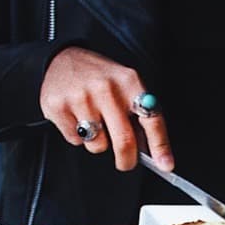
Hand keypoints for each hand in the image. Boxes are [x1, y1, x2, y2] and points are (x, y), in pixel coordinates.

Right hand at [39, 47, 173, 171]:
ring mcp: (81, 97)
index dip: (160, 146)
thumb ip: (137, 116)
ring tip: (93, 123)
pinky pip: (75, 140)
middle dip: (127, 160)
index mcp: (128, 82)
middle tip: (126, 162)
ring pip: (98, 145)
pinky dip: (78, 136)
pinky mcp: (59, 106)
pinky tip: (76, 118)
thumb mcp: (124, 86)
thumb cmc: (98, 77)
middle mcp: (106, 88)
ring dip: (98, 144)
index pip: (151, 119)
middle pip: (124, 141)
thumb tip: (149, 151)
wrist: (60, 59)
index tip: (166, 165)